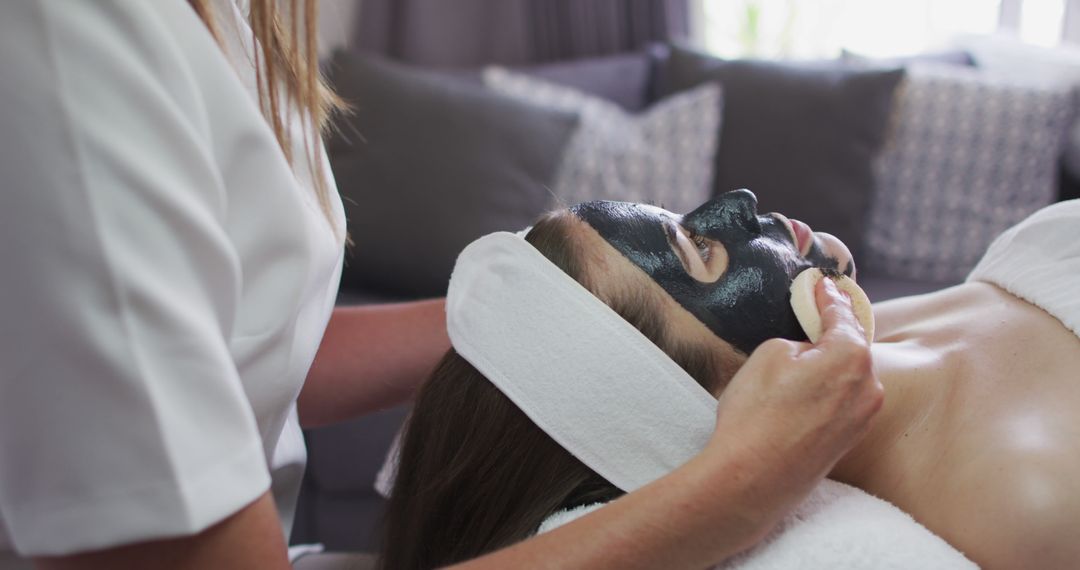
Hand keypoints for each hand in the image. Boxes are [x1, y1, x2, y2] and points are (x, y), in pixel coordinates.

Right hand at [702, 277, 883, 543]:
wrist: (752, 479)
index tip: (822, 284)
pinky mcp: (849, 441)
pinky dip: (828, 389)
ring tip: (803, 356)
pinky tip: (803, 390)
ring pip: (849, 376)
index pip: (842, 314)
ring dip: (830, 363)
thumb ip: (798, 341)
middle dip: (833, 330)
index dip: (828, 296)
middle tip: (813, 314)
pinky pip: (843, 401)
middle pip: (852, 346)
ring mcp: (863, 417)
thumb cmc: (757, 415)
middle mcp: (869, 386)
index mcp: (852, 356)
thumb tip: (808, 351)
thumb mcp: (770, 353)